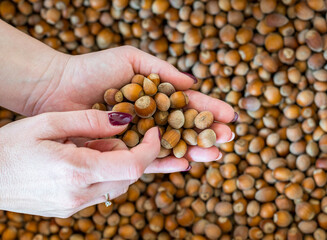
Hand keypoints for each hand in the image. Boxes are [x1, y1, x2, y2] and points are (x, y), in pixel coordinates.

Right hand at [0, 109, 168, 216]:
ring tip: (89, 148)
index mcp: (76, 171)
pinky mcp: (68, 211)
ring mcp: (73, 207)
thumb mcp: (50, 122)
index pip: (134, 166)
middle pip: (130, 177)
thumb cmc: (11, 145)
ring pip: (118, 187)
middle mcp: (78, 196)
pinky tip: (83, 161)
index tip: (154, 132)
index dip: (151, 149)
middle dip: (131, 154)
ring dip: (116, 165)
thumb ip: (91, 121)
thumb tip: (125, 121)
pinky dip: (103, 176)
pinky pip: (100, 193)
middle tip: (107, 137)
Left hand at [33, 46, 237, 162]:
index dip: (210, 110)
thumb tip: (193, 83)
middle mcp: (150, 118)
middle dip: (208, 133)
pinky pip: (148, 159)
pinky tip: (186, 164)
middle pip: (185, 128)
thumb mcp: (132, 59)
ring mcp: (138, 136)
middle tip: (228, 137)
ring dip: (195, 150)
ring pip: (172, 145)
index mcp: (155, 96)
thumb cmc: (93, 69)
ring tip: (215, 153)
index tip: (230, 115)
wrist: (58, 88)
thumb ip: (163, 71)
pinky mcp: (124, 151)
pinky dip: (167, 162)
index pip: (188, 105)